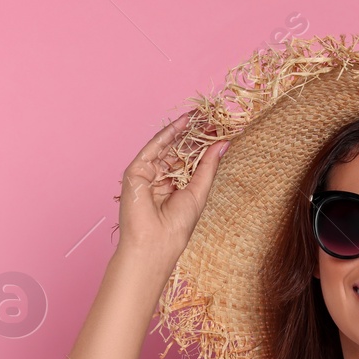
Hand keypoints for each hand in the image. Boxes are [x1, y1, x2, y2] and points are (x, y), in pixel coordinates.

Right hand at [115, 110, 227, 266]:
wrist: (155, 243)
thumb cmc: (176, 226)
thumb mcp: (199, 191)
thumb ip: (208, 166)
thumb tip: (223, 143)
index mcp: (175, 187)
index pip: (190, 161)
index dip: (204, 145)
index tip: (219, 129)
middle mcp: (160, 179)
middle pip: (178, 151)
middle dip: (195, 134)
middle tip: (212, 117)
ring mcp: (147, 174)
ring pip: (167, 147)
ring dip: (184, 130)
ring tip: (202, 115)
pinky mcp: (135, 171)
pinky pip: (153, 148)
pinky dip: (168, 134)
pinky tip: (184, 122)